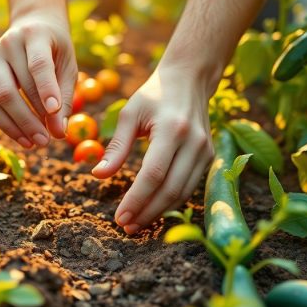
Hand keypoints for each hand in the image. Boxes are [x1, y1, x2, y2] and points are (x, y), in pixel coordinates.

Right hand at [0, 12, 77, 147]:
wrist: (32, 27)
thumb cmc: (54, 52)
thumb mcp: (67, 68)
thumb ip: (64, 98)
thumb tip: (58, 133)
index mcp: (34, 35)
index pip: (37, 64)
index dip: (46, 89)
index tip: (54, 112)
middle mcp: (7, 43)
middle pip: (12, 89)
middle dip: (30, 119)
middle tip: (47, 141)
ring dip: (17, 125)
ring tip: (36, 143)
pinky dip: (5, 124)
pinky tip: (22, 137)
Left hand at [92, 66, 214, 233]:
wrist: (190, 79)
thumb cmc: (154, 95)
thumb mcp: (130, 114)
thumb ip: (116, 147)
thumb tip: (97, 175)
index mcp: (173, 129)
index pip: (153, 174)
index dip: (136, 200)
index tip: (119, 217)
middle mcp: (194, 143)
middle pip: (170, 189)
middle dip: (147, 212)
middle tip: (126, 227)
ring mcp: (205, 151)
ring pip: (183, 193)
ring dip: (159, 213)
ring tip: (136, 224)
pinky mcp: (209, 157)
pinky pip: (189, 187)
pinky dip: (171, 203)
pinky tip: (153, 210)